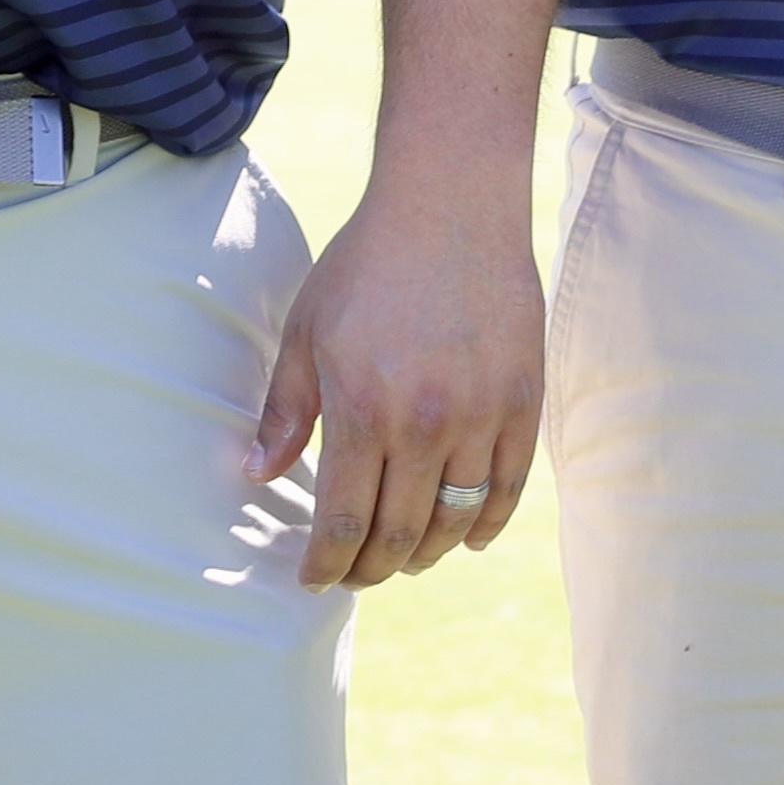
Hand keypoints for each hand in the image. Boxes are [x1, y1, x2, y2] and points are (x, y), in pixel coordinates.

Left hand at [258, 180, 541, 593]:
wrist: (452, 204)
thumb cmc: (366, 264)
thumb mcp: (307, 331)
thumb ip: (285, 411)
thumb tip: (258, 475)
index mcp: (363, 408)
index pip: (344, 520)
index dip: (326, 563)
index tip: (313, 580)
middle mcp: (426, 423)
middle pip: (401, 534)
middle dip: (372, 569)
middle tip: (356, 576)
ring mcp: (482, 415)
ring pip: (457, 519)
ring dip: (428, 554)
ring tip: (406, 560)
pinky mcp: (524, 402)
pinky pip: (508, 488)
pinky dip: (486, 524)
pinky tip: (466, 537)